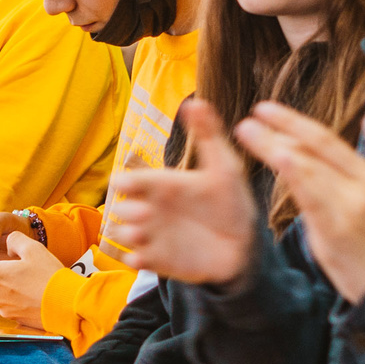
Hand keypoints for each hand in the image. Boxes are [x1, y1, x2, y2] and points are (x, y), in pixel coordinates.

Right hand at [104, 99, 258, 284]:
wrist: (245, 243)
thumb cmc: (230, 201)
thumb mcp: (224, 166)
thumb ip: (208, 136)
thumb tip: (196, 101)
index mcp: (161, 186)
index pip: (129, 180)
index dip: (124, 181)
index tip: (127, 183)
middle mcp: (151, 209)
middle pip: (119, 208)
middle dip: (125, 209)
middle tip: (144, 212)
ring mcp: (152, 236)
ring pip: (123, 234)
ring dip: (126, 234)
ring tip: (140, 234)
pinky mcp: (158, 261)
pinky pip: (135, 262)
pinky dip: (134, 261)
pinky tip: (142, 260)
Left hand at [232, 100, 364, 305]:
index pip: (328, 141)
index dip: (295, 122)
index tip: (266, 108)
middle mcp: (361, 187)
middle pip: (315, 150)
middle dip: (281, 128)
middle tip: (251, 113)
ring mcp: (348, 208)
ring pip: (309, 169)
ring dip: (275, 148)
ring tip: (247, 132)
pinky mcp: (335, 231)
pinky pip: (311, 198)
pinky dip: (294, 176)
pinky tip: (277, 160)